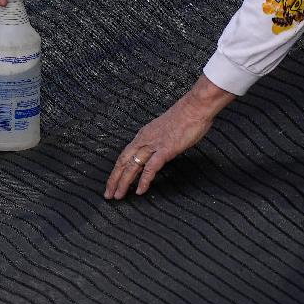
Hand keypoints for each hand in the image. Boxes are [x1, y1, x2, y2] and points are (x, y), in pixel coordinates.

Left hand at [104, 77, 236, 198]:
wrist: (195, 107)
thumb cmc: (185, 117)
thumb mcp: (165, 130)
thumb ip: (158, 141)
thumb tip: (157, 152)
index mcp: (143, 135)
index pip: (124, 155)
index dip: (116, 170)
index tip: (112, 183)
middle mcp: (144, 140)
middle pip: (123, 162)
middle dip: (114, 180)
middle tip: (108, 194)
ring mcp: (154, 145)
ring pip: (132, 166)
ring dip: (124, 183)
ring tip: (119, 196)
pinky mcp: (165, 150)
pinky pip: (151, 168)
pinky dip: (144, 180)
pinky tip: (140, 191)